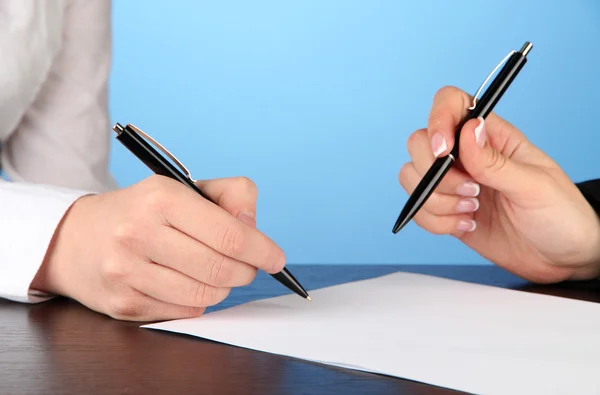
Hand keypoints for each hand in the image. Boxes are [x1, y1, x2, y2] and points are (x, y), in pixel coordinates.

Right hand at [31, 175, 284, 320]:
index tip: (275, 258)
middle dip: (245, 271)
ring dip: (222, 288)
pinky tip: (186, 283)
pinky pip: (184, 312)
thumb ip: (231, 195)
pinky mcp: (123, 303)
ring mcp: (127, 272)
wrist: (76, 237)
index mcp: (161, 198)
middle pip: (221, 270)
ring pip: (205, 297)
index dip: (262, 251)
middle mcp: (139, 233)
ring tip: (214, 272)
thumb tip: (254, 228)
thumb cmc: (143, 211)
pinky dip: (197, 301)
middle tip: (246, 266)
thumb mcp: (184, 187)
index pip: (230, 236)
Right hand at [398, 86, 599, 282]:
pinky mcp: (445, 210)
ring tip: (472, 210)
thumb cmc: (560, 215)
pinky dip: (435, 221)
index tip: (443, 151)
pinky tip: (466, 225)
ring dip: (436, 200)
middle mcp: (466, 155)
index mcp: (492, 136)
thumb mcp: (534, 186)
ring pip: (412, 176)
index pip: (450, 105)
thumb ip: (496, 162)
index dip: (437, 120)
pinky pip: (418, 208)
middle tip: (472, 191)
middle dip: (435, 173)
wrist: (561, 258)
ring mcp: (453, 183)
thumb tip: (469, 129)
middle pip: (419, 142)